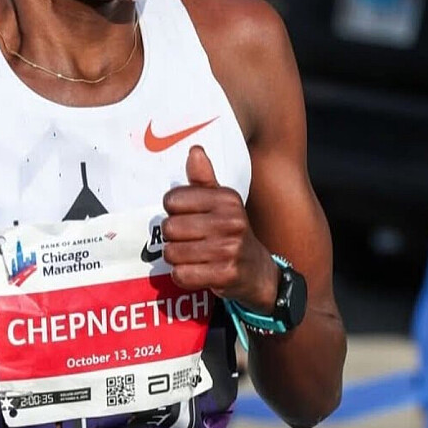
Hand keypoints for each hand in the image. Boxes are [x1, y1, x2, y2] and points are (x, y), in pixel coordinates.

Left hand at [161, 146, 278, 312]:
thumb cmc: (231, 233)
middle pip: (170, 228)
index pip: (173, 200)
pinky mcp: (225, 275)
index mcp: (227, 199)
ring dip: (177, 258)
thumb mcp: (222, 204)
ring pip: (173, 253)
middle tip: (188, 240)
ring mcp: (229, 249)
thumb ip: (204, 180)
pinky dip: (182, 276)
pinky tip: (196, 272)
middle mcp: (231, 222)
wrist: (257, 272)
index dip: (172, 211)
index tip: (185, 216)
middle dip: (173, 237)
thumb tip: (195, 151)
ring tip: (192, 256)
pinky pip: (182, 275)